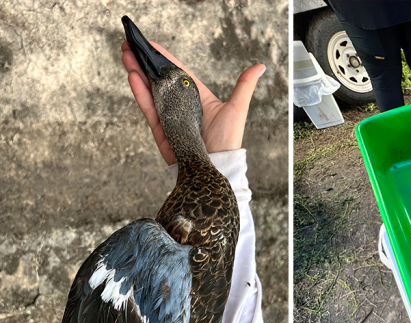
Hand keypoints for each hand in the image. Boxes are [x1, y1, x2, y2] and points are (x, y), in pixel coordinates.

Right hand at [120, 40, 264, 165]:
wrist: (217, 167)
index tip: (151, 45)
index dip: (165, 59)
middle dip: (145, 63)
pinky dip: (140, 93)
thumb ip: (244, 85)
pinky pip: (149, 108)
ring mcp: (169, 116)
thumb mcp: (238, 108)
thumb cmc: (228, 140)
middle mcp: (182, 105)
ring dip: (138, 73)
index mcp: (198, 98)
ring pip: (150, 91)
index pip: (178, 73)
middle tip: (130, 46)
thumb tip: (260, 66)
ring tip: (126, 56)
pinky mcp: (161, 129)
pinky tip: (133, 77)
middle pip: (159, 80)